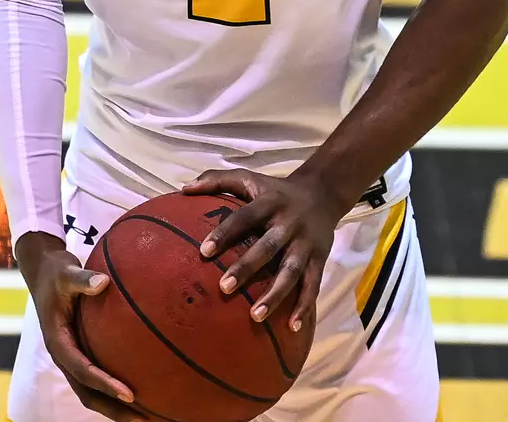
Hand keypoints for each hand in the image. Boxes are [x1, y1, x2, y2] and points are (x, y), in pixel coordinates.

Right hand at [13, 232, 150, 420]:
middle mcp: (64, 356)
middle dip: (114, 409)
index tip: (130, 393)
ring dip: (117, 407)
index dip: (104, 384)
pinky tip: (145, 389)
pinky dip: (116, 388)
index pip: (82, 370)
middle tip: (144, 419)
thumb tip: (103, 282)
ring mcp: (72, 357)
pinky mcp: (80, 353)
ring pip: (92, 392)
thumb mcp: (66, 272)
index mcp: (58, 342)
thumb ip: (82, 279)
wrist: (43, 273)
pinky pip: (98, 377)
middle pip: (88, 393)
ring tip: (149, 415)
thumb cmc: (57, 272)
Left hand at [183, 168, 346, 331]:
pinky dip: (305, 306)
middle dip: (247, 268)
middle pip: (268, 247)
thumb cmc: (275, 190)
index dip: (225, 232)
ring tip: (255, 316)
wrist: (324, 191)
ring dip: (275, 294)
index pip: (244, 217)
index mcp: (269, 202)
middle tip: (223, 288)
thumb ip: (217, 180)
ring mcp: (306, 242)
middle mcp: (289, 222)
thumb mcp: (250, 179)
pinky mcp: (320, 258)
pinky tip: (292, 328)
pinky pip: (313, 284)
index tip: (203, 251)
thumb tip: (183, 189)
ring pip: (291, 270)